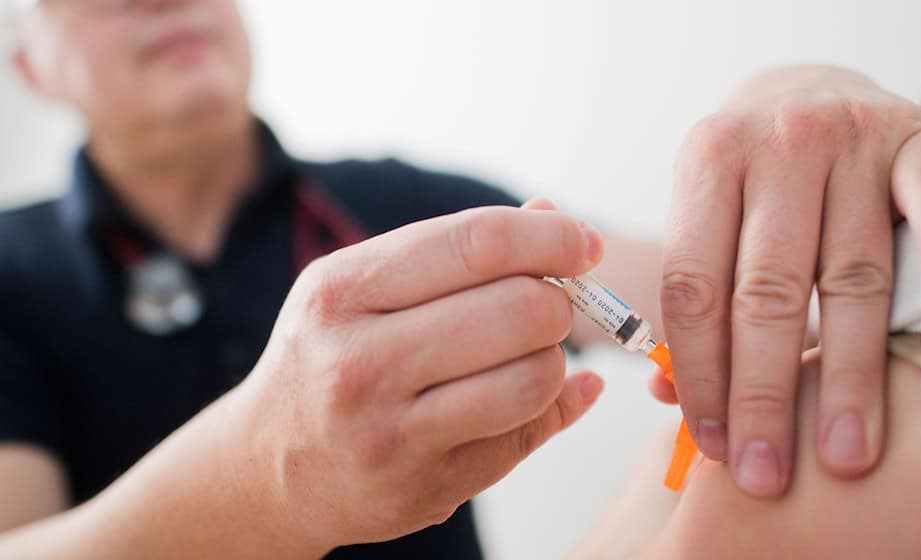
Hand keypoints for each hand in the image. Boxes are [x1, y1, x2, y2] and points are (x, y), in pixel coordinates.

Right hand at [234, 206, 605, 550]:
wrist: (267, 467)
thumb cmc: (330, 357)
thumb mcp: (361, 288)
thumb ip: (453, 251)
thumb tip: (549, 212)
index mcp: (343, 291)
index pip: (478, 244)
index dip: (551, 237)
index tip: (584, 242)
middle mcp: (360, 362)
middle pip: (520, 309)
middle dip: (557, 301)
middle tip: (548, 306)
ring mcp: (391, 432)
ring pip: (534, 379)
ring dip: (553, 360)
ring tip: (527, 355)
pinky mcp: (426, 487)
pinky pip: (525, 435)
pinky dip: (544, 407)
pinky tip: (525, 396)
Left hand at [655, 65, 920, 496]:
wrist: (806, 88)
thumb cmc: (750, 177)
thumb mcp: (704, 214)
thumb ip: (694, 297)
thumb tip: (667, 396)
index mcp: (707, 164)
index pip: (695, 287)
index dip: (702, 373)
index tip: (714, 444)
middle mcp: (775, 147)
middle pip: (769, 291)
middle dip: (765, 394)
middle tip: (767, 471)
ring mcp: (848, 139)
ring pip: (850, 272)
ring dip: (848, 370)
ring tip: (845, 450)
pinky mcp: (913, 137)